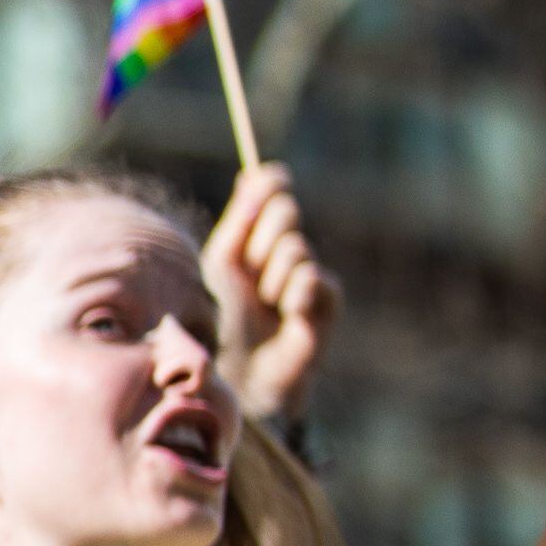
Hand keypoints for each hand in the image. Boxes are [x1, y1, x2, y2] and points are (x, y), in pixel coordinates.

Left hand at [205, 159, 336, 422]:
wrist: (236, 373)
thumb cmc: (221, 320)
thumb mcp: (222, 264)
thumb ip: (241, 219)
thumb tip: (255, 172)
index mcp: (255, 239)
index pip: (272, 194)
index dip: (269, 188)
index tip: (271, 179)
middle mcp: (285, 252)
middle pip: (283, 213)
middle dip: (260, 238)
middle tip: (249, 273)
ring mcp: (307, 276)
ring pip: (293, 248)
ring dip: (269, 277)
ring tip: (262, 305)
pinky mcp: (325, 304)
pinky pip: (312, 278)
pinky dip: (292, 294)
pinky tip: (285, 313)